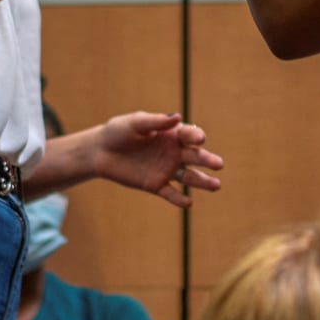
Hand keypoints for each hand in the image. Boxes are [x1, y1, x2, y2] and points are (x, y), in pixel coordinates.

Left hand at [90, 111, 225, 209]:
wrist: (100, 152)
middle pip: (195, 157)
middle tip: (218, 164)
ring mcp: (166, 169)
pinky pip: (170, 193)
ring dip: (202, 181)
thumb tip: (177, 117)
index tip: (199, 139)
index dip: (195, 136)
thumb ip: (155, 122)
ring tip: (216, 186)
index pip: (189, 135)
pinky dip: (179, 198)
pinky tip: (187, 202)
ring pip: (189, 177)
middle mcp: (173, 152)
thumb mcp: (135, 123)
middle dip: (207, 160)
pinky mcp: (155, 185)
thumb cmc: (118, 132)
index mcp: (171, 134)